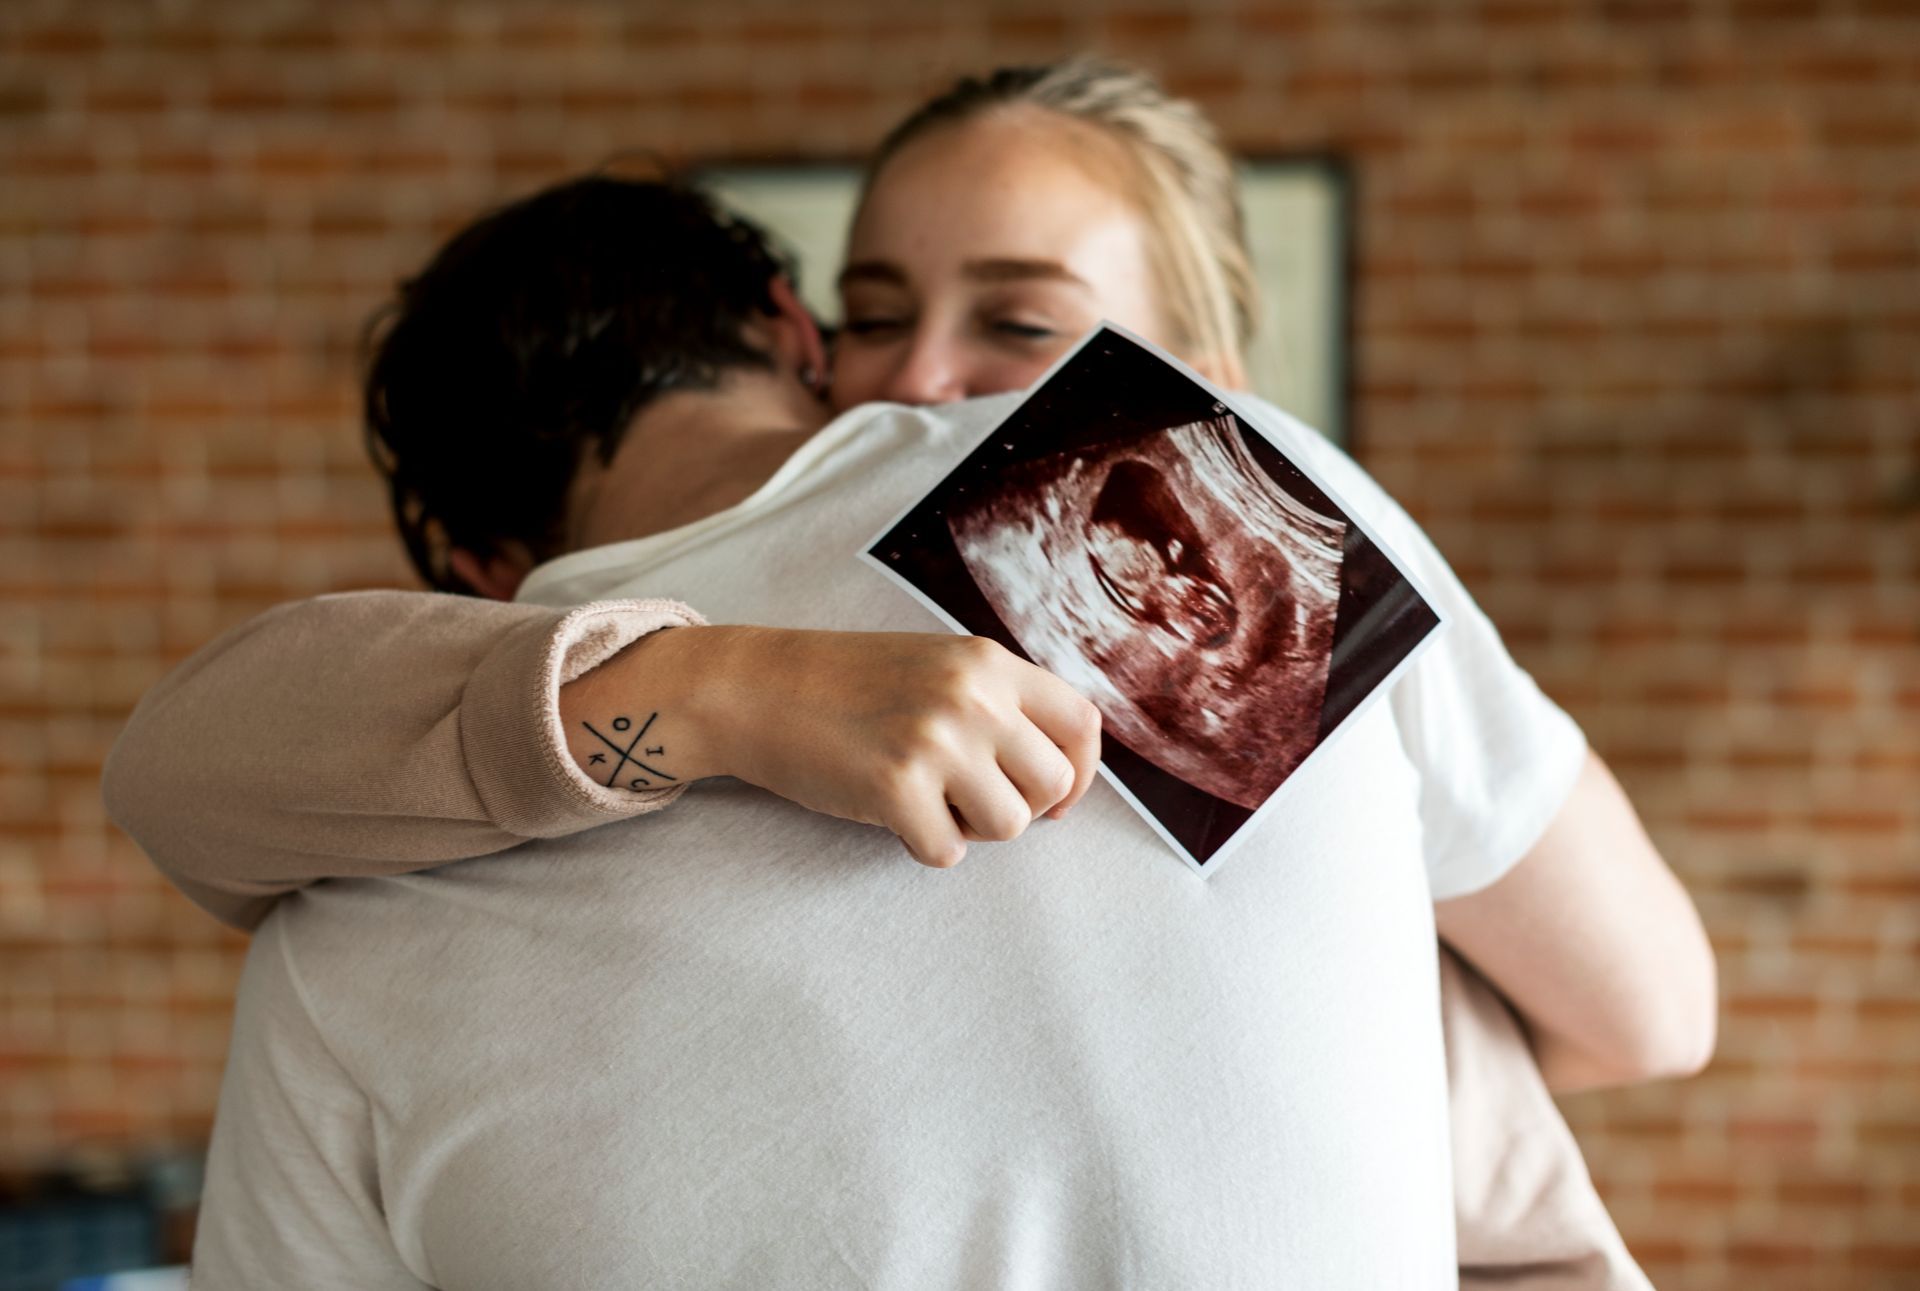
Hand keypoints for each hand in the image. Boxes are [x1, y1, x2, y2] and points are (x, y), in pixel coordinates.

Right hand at [562, 625, 1102, 867]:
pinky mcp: (895, 786)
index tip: (1053, 798)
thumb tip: (1061, 773)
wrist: (757, 688)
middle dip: (1019, 807)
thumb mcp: (937, 667)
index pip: (1083, 724)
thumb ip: (998, 703)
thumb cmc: (847, 685)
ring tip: (927, 800)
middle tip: (969, 798)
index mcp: (989, 663)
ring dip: (972, 828)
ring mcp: (935, 740)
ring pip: (1010, 825)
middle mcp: (973, 696)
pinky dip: (922, 845)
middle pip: (1051, 784)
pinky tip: (891, 813)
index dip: (1080, 773)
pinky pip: (947, 850)